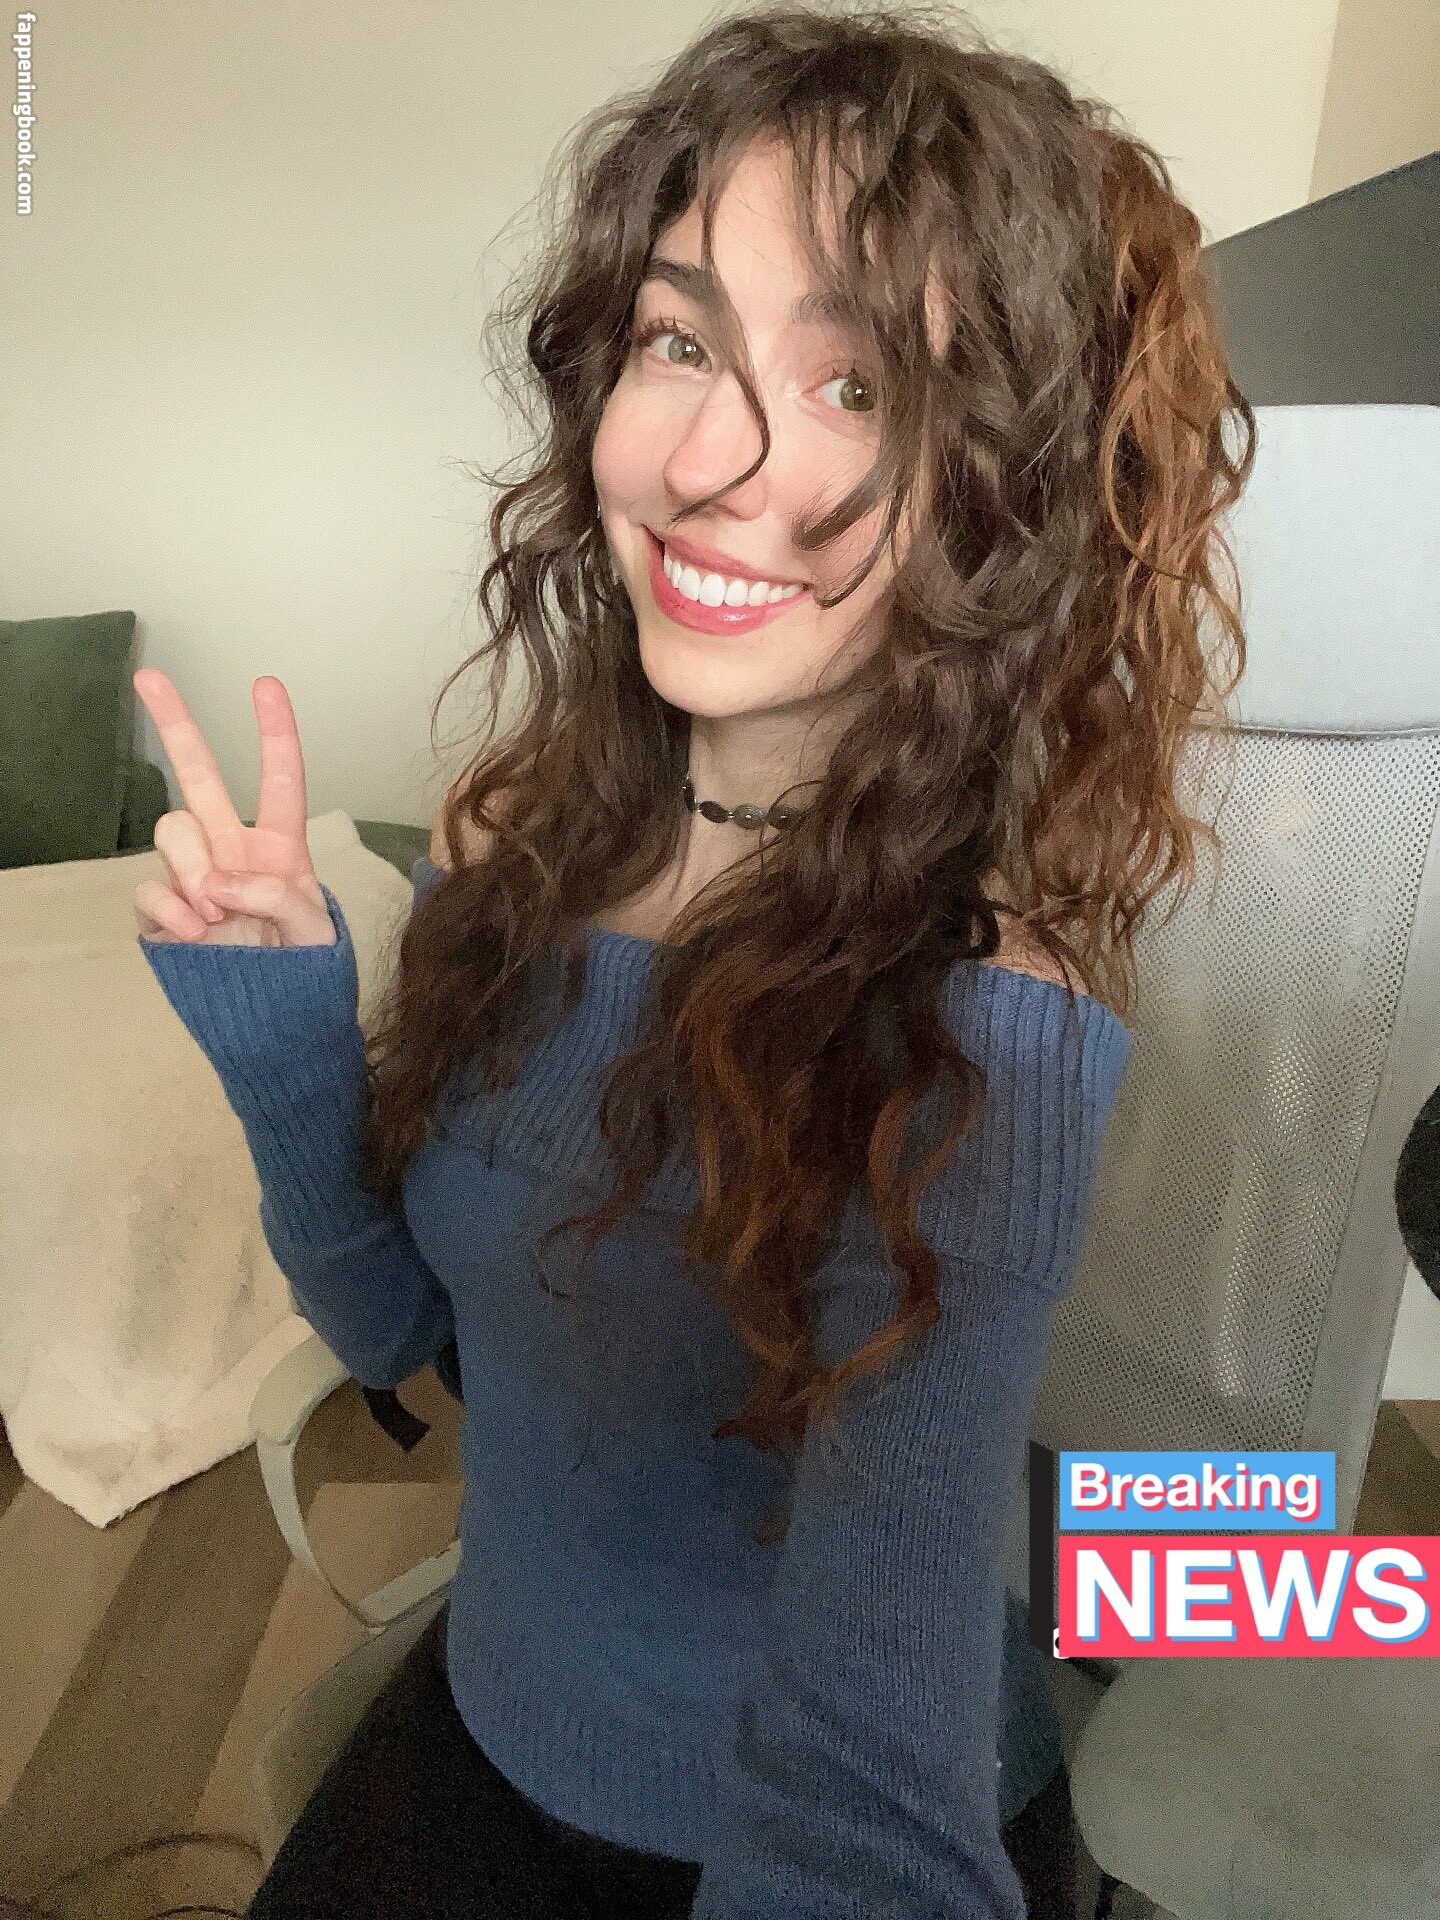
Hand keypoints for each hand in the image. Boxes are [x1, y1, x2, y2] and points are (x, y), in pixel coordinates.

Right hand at [131, 669, 336, 947]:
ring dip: (192, 869)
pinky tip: (196, 932)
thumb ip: (276, 894)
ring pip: (173, 832)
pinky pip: (150, 887)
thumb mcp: (314, 929)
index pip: (280, 781)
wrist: (274, 1017)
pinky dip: (170, 907)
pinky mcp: (164, 909)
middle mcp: (232, 849)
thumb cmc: (304, 967)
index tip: (265, 685)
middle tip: (148, 676)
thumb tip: (218, 881)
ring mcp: (194, 876)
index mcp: (279, 846)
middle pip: (199, 777)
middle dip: (174, 723)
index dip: (275, 733)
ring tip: (218, 914)